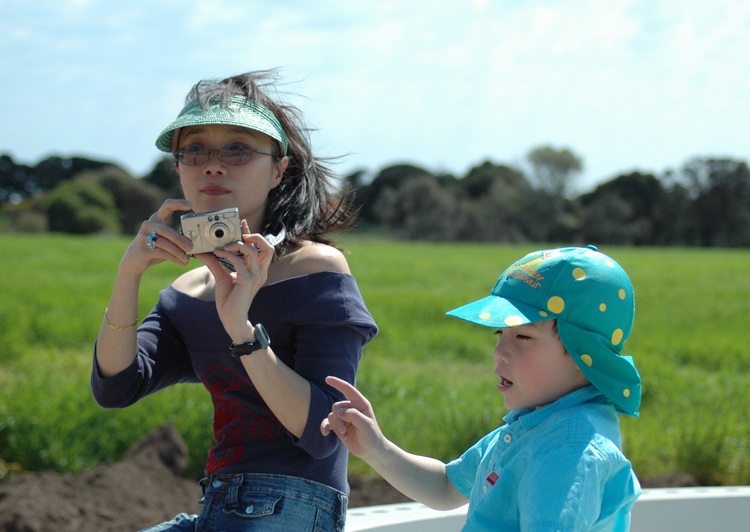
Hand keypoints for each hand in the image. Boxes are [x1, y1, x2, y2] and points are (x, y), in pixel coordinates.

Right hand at [120, 199, 193, 276]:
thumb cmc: (154, 248)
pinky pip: (162, 253)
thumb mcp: (165, 240)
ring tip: (187, 259)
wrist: (133, 261)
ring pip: (165, 243)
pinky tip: (182, 262)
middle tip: (192, 247)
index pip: (167, 205)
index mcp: (156, 219)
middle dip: (181, 239)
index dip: (179, 203)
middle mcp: (149, 225)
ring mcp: (144, 237)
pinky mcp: (143, 250)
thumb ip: (177, 238)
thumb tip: (196, 242)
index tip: (191, 205)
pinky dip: (175, 258)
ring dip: (179, 252)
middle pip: (167, 230)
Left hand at [196, 220, 274, 336]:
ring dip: (236, 245)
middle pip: (268, 247)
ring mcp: (256, 276)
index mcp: (258, 271)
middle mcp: (260, 272)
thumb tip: (202, 251)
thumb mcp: (222, 277)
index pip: (261, 248)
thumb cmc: (229, 300)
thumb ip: (215, 263)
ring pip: (252, 250)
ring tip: (222, 247)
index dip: (252, 233)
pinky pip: (239, 261)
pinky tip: (217, 255)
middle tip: (239, 234)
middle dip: (254, 236)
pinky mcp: (248, 281)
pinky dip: (227, 255)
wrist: (232, 319)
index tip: (242, 223)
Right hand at [321, 376, 384, 458]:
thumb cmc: (371, 436)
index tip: (327, 379)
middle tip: (344, 430)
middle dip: (338, 418)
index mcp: (360, 404)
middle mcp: (351, 408)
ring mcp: (344, 417)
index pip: (347, 390)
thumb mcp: (365, 424)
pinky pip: (327, 423)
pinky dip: (324, 427)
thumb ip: (352, 415)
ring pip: (331, 415)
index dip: (338, 383)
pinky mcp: (339, 426)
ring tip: (343, 434)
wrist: (370, 450)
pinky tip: (325, 433)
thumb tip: (339, 412)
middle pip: (336, 406)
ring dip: (335, 425)